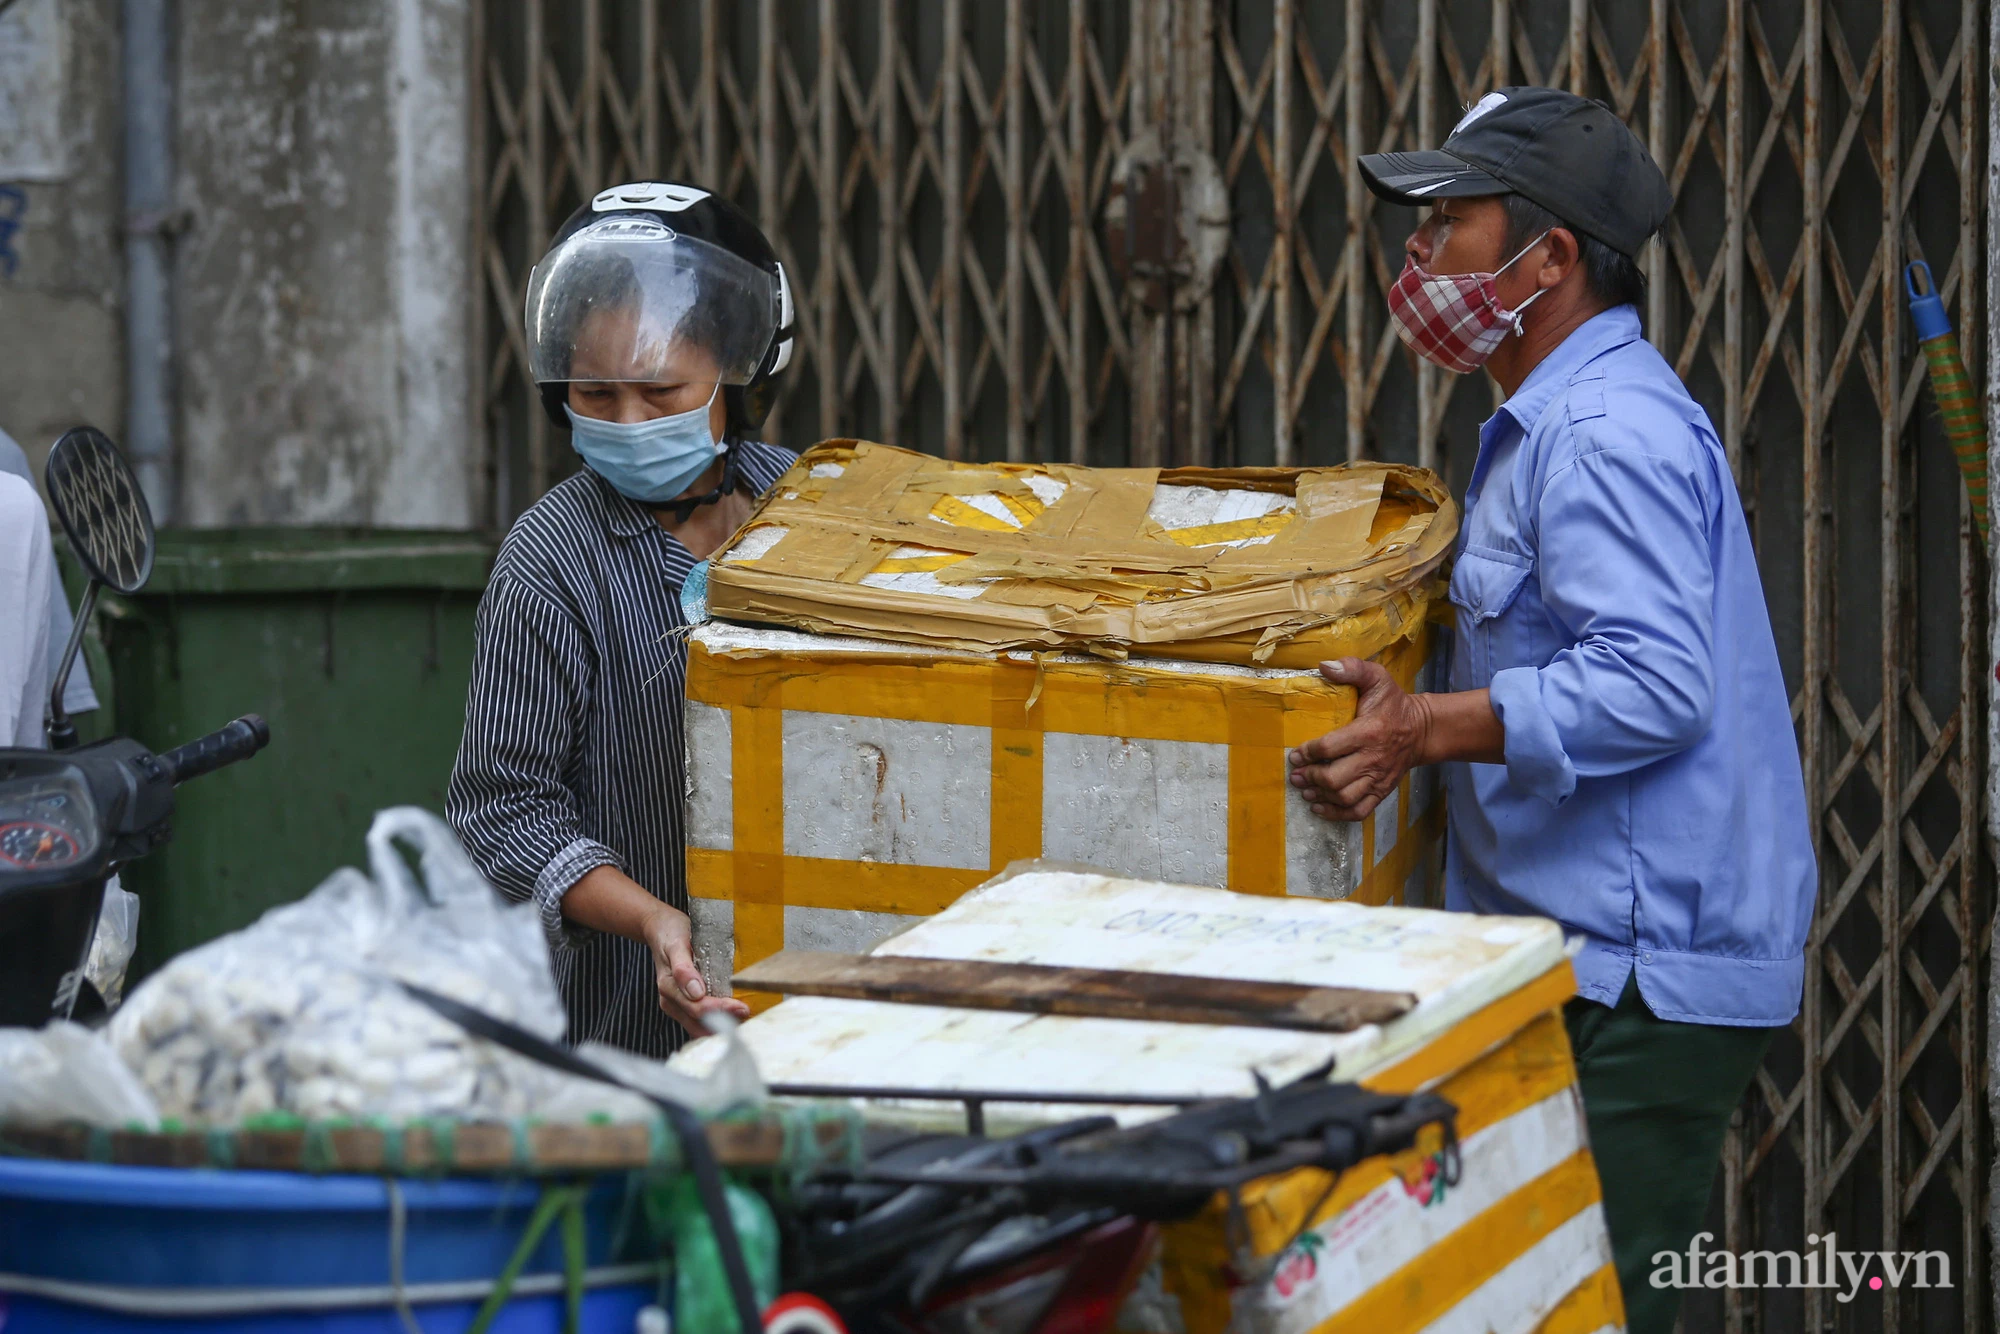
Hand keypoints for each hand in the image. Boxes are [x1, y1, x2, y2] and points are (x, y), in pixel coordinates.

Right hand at [642, 903, 751, 1032]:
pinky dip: (715, 1021)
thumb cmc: (671, 934)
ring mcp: (677, 1004)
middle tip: (749, 1015)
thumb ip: (683, 968)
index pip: (697, 1008)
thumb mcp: (676, 944)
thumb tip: (695, 993)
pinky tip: (732, 1016)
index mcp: (669, 987)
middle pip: (699, 1022)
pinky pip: (699, 1020)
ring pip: (699, 1026)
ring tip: (744, 1019)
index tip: (743, 1008)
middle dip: (724, 1022)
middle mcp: (671, 1000)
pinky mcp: (683, 1005)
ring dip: (721, 1025)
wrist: (661, 929)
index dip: (721, 1010)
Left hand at [1287, 657, 1429, 821]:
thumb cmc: (1394, 704)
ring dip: (1320, 797)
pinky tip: (1320, 807)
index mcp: (1368, 732)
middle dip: (1310, 778)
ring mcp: (1378, 778)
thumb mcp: (1377, 678)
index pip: (1330, 747)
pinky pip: (1358, 811)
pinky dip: (1336, 814)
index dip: (1308, 753)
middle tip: (1296, 775)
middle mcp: (1372, 759)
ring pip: (1344, 798)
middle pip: (1334, 779)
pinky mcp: (1382, 791)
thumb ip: (1352, 668)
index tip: (1295, 755)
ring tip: (1305, 790)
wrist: (1422, 730)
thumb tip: (1324, 666)